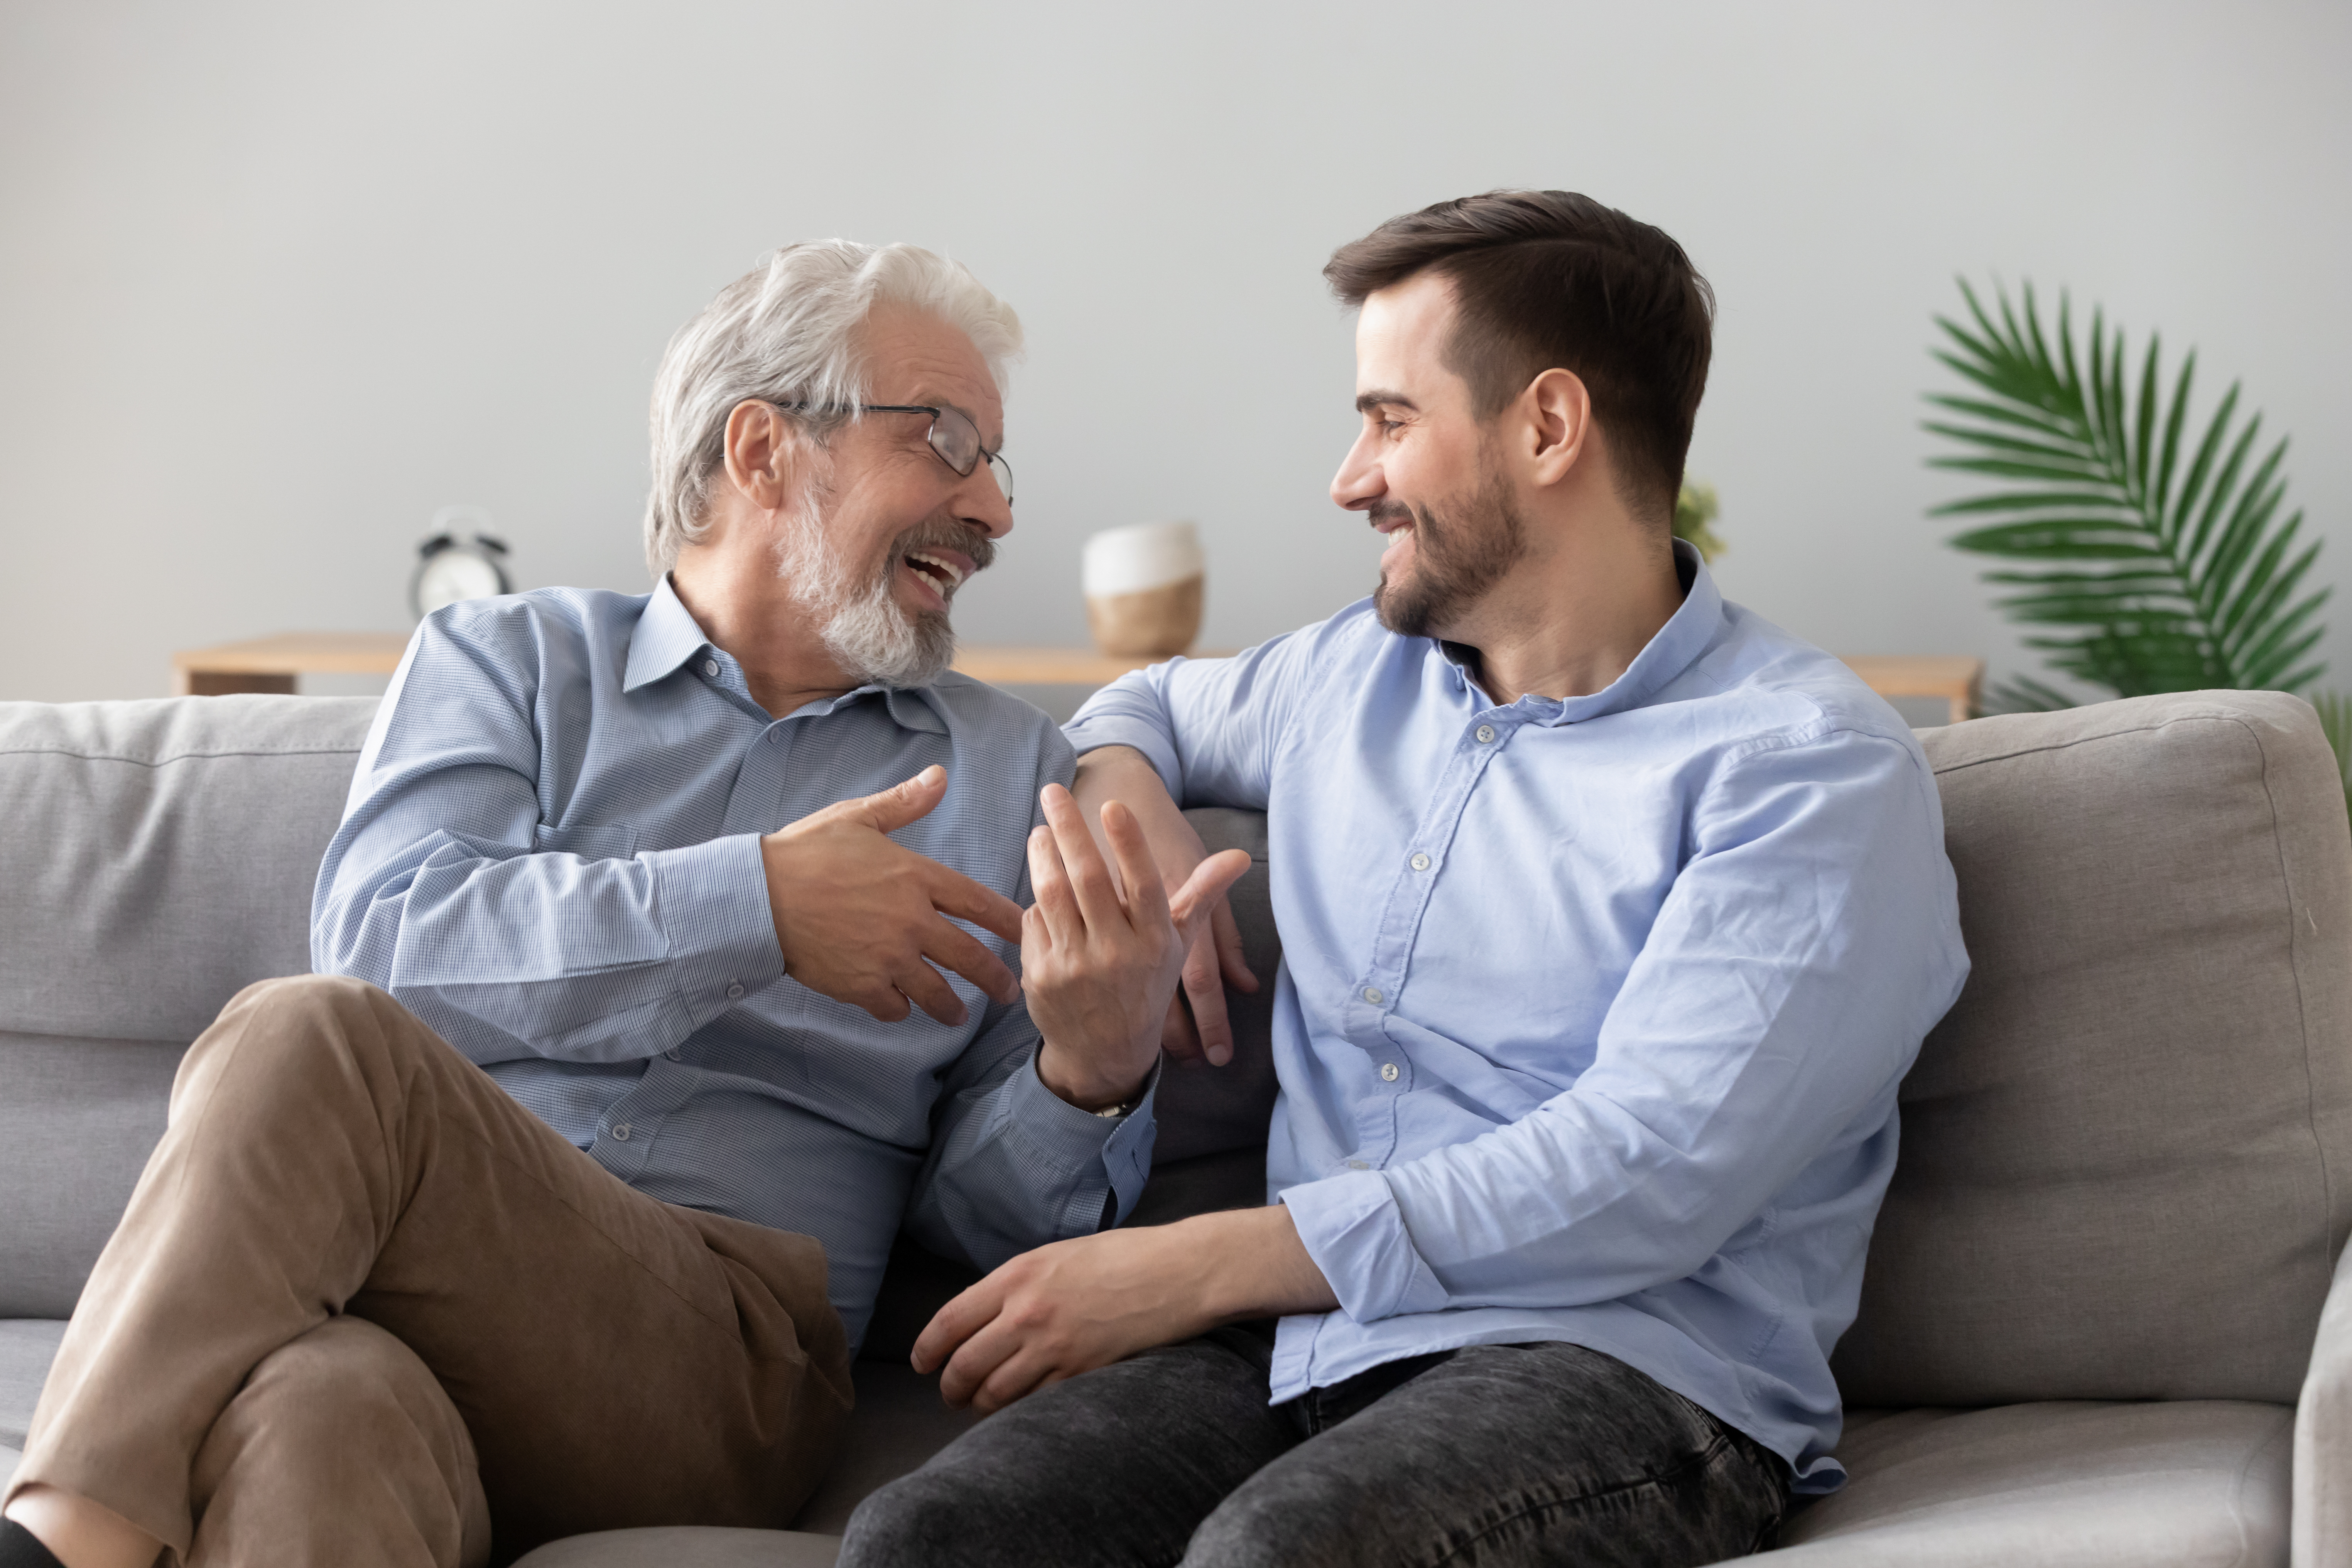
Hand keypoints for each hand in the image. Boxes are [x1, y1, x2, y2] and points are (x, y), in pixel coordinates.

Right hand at [761, 765, 1024, 1025]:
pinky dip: (901, 1010)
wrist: (757, 895)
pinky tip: (902, 1008)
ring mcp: (888, 958)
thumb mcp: (858, 818)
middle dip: (996, 979)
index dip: (1010, 922)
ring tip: (960, 1015)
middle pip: (970, 958)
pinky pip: (895, 1007)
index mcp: (916, 877)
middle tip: (1011, 993)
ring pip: (937, 992)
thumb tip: (939, 776)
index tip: (1030, 933)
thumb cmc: (805, 851)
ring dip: (953, 1007)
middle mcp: (911, 921)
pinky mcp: (861, 986)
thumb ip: (904, 802)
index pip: (980, 904)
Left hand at [913, 1206, 1339, 1412]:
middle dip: (951, 1387)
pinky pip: (1034, 1403)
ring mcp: (1053, 1346)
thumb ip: (1019, 1284)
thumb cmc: (1122, 1257)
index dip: (927, 1349)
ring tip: (981, 1405)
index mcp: (1018, 1275)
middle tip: (951, 1394)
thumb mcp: (1059, 1255)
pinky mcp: (1081, 1373)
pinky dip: (1020, 1411)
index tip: (921, 1363)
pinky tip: (1020, 1409)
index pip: (950, 1320)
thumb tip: (988, 1314)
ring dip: (980, 1405)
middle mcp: (1027, 1312)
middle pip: (965, 1364)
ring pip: (994, 1392)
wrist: (1178, 1272)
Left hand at [1025, 784, 1251, 1109]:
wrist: (1107, 1053)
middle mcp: (1117, 954)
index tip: (1113, 806)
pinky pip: (1034, 923)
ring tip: (1040, 829)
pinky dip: (1036, 900)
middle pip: (1089, 880)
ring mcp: (1077, 966)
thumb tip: (1239, 857)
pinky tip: (1038, 883)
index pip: (1143, 884)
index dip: (1129, 844)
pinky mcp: (1044, 976)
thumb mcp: (1177, 944)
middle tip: (1054, 792)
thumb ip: (1201, 896)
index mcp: (1154, 941)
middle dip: (1070, 830)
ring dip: (1043, 856)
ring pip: (1053, 896)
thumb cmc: (1146, 985)